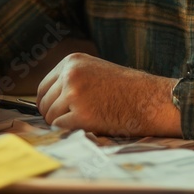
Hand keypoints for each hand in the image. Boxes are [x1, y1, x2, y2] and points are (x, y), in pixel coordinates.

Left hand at [36, 53, 181, 137]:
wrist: (150, 99)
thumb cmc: (125, 88)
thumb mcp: (95, 70)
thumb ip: (71, 79)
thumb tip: (45, 100)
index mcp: (71, 62)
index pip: (43, 87)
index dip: (47, 102)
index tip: (54, 111)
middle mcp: (70, 75)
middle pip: (44, 103)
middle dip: (53, 115)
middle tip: (69, 121)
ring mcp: (75, 94)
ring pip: (50, 116)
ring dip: (62, 123)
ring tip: (83, 122)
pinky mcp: (82, 115)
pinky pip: (61, 127)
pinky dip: (70, 131)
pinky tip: (86, 127)